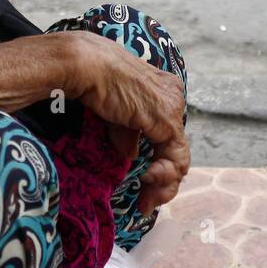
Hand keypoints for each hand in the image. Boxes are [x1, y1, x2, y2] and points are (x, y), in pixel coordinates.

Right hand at [64, 32, 189, 214]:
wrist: (87, 66)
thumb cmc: (94, 80)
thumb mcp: (115, 113)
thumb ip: (128, 134)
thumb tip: (131, 155)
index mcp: (162, 90)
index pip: (168, 135)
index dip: (159, 161)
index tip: (143, 182)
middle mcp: (173, 96)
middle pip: (176, 147)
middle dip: (163, 180)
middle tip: (147, 201)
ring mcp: (172, 107)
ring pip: (179, 157)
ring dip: (164, 184)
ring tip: (147, 199)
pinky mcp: (166, 119)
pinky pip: (175, 157)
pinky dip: (163, 175)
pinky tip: (147, 179)